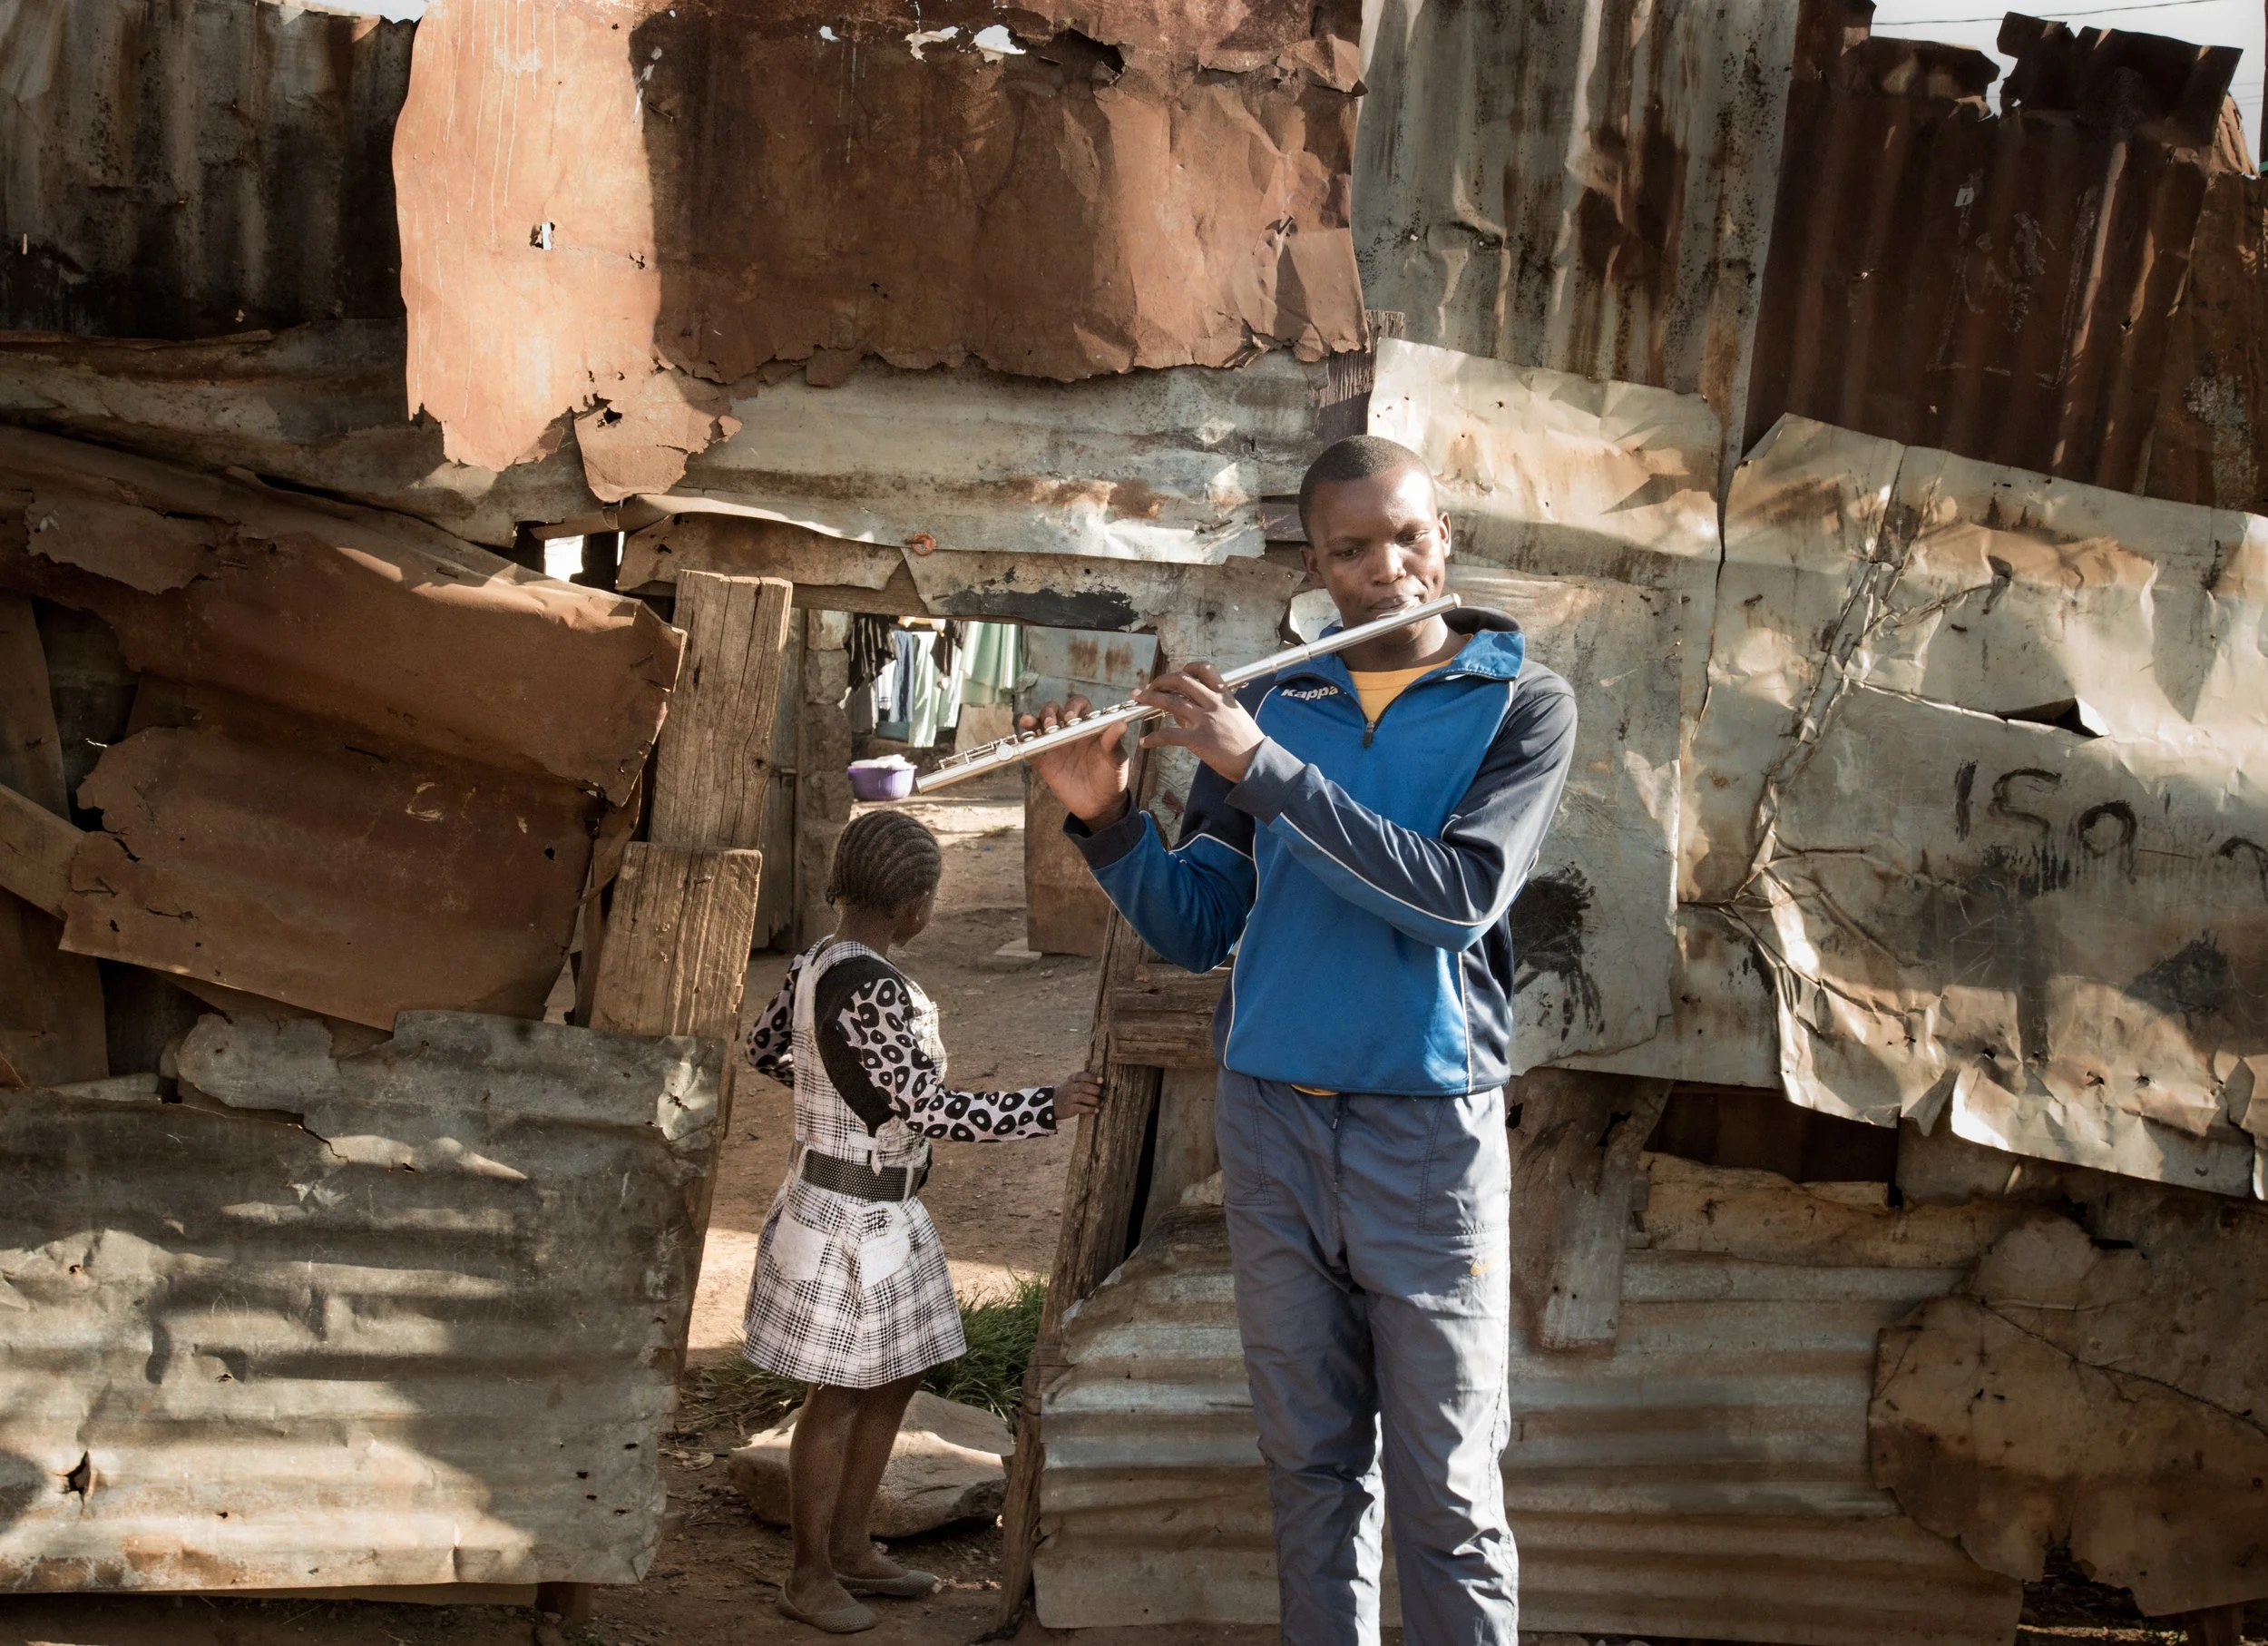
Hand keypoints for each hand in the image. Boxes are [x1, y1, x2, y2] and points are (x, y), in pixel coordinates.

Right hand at [1021, 696, 1131, 828]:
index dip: (1074, 706)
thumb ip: (1113, 743)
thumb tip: (1120, 725)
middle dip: (1050, 712)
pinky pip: (1031, 748)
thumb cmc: (1111, 778)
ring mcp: (1056, 746)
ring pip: (1040, 724)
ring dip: (1036, 720)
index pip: (1078, 705)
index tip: (1072, 717)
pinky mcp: (1045, 762)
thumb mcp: (1116, 761)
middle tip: (1053, 725)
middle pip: (1055, 710)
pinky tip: (1025, 735)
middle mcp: (1070, 732)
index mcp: (1088, 727)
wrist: (1100, 805)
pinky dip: (1025, 740)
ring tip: (1034, 724)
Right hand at [1056, 1070, 1104, 1118]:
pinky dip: (1090, 1109)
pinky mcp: (1069, 1108)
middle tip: (1104, 1094)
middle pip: (1084, 1087)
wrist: (1053, 1103)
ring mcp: (1069, 1097)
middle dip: (1096, 1090)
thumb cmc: (1068, 1092)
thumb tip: (1102, 1083)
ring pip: (1083, 1097)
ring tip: (1102, 1103)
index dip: (1093, 1078)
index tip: (1101, 1081)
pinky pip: (1081, 1108)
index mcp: (1072, 1079)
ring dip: (1095, 1100)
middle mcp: (1070, 1087)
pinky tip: (1096, 1110)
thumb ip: (1084, 1081)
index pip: (1082, 1076)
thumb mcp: (1073, 1083)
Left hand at [1133, 662, 1264, 783]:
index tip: (1179, 672)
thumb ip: (1213, 711)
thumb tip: (1186, 714)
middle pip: (1181, 680)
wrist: (1257, 762)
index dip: (1188, 667)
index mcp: (1224, 696)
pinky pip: (1169, 735)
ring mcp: (1205, 720)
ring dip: (1150, 698)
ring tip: (1137, 698)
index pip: (1205, 669)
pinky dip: (1154, 738)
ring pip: (1171, 702)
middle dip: (1161, 680)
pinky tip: (1145, 742)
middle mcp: (1213, 704)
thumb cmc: (1248, 743)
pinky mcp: (1198, 739)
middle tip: (1149, 686)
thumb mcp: (1235, 717)